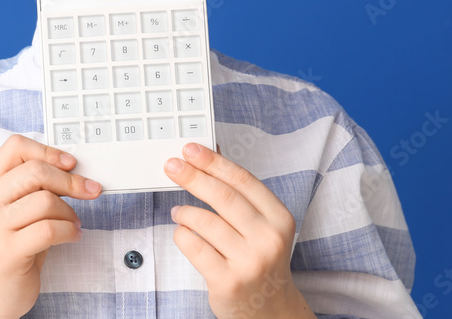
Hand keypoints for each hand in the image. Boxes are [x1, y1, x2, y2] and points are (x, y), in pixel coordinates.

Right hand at [0, 133, 101, 318]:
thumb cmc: (10, 244)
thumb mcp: (14, 207)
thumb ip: (33, 185)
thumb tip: (72, 167)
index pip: (15, 147)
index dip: (48, 151)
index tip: (70, 164)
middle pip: (35, 171)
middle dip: (70, 181)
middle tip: (89, 190)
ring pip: (46, 201)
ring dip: (70, 212)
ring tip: (73, 223)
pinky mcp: (8, 251)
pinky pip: (50, 229)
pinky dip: (70, 231)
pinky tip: (72, 235)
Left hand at [164, 142, 314, 317]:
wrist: (271, 310)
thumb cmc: (260, 260)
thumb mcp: (261, 226)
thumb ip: (239, 194)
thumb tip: (210, 154)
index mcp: (280, 219)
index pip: (243, 181)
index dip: (214, 162)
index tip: (191, 149)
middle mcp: (268, 239)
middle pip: (222, 196)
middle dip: (192, 177)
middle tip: (172, 166)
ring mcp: (249, 262)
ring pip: (204, 221)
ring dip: (184, 211)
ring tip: (178, 212)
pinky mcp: (227, 281)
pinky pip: (193, 246)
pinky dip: (182, 234)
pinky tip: (183, 234)